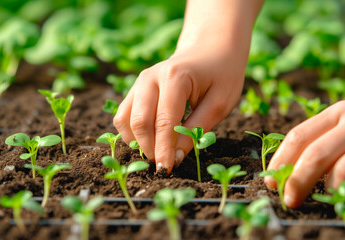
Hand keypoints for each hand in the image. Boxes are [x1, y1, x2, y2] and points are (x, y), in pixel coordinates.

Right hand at [113, 0, 262, 172]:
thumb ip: (196, 130)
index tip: (166, 170)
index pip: (164, 121)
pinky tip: (149, 141)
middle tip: (165, 165)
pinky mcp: (135, 89)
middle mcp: (150, 77)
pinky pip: (123, 115)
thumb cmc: (221, 75)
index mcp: (174, 77)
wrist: (211, 49)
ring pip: (124, 120)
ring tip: (157, 153)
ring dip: (137, 142)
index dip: (164, 149)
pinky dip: (131, 133)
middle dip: (150, 148)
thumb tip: (174, 157)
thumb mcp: (219, 103)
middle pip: (139, 122)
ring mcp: (139, 82)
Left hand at [265, 92, 344, 206]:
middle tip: (290, 200)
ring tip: (328, 196)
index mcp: (337, 113)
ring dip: (330, 189)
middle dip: (297, 182)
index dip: (280, 162)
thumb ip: (323, 135)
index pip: (298, 136)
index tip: (271, 182)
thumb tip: (289, 166)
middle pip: (315, 155)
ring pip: (344, 168)